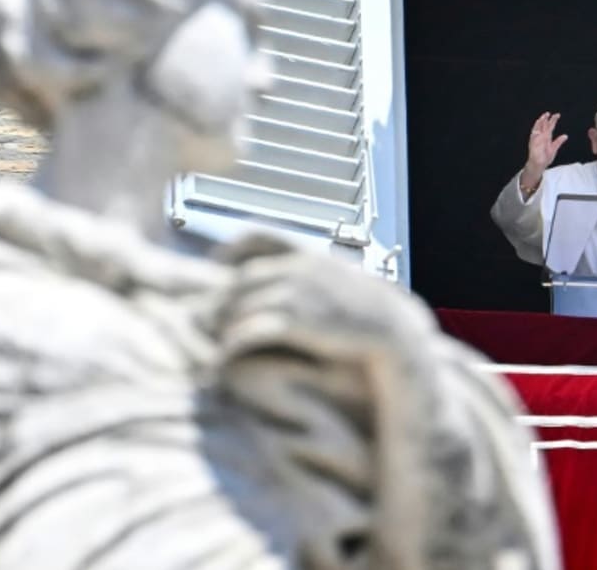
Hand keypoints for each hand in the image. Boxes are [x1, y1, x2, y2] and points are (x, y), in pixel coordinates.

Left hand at [217, 237, 437, 352]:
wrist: (396, 336)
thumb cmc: (373, 320)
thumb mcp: (349, 286)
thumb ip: (320, 280)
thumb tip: (299, 283)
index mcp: (313, 256)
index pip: (261, 237)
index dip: (233, 249)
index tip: (216, 264)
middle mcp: (299, 269)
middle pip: (240, 280)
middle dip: (216, 300)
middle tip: (199, 320)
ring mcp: (295, 293)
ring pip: (238, 306)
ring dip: (219, 327)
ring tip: (209, 344)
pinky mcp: (293, 321)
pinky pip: (246, 331)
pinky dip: (229, 347)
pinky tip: (222, 360)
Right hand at [521, 112, 567, 186]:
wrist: (538, 164)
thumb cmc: (545, 157)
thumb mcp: (554, 148)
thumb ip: (559, 142)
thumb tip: (565, 136)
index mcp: (547, 137)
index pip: (550, 127)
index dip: (553, 121)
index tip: (557, 115)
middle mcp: (542, 136)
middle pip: (544, 126)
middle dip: (546, 119)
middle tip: (548, 113)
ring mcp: (537, 138)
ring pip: (538, 128)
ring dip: (540, 122)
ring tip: (543, 116)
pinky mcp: (533, 142)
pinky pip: (534, 133)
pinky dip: (535, 128)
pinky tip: (537, 123)